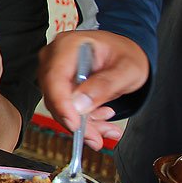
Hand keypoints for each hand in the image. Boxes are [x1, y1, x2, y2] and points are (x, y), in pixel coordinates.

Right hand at [38, 30, 143, 149]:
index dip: (61, 103)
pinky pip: (64, 109)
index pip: (55, 76)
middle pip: (53, 94)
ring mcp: (53, 72)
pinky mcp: (58, 87)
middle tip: (96, 137)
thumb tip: (79, 104)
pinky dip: (83, 121)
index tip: (75, 124)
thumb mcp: (128, 69)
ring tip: (106, 130)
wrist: (125, 55)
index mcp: (69, 45)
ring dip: (82, 123)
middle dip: (75, 120)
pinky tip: (101, 121)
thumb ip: (105, 84)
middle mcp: (54, 57)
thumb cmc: (126, 55)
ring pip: (58, 106)